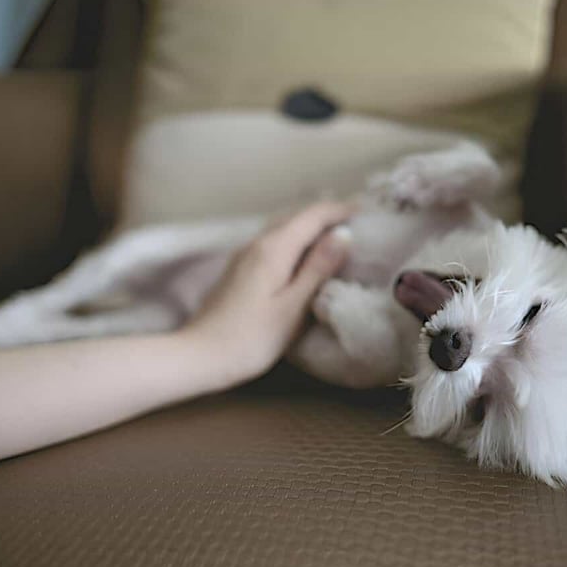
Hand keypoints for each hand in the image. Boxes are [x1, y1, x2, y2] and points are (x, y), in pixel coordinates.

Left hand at [182, 201, 352, 387]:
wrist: (199, 356)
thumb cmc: (251, 338)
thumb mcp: (292, 307)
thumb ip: (318, 268)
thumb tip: (343, 234)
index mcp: (274, 249)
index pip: (312, 215)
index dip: (341, 209)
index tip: (368, 211)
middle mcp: (257, 243)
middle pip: (296, 216)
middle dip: (327, 214)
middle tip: (358, 221)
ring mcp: (245, 255)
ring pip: (283, 228)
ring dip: (310, 226)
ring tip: (336, 236)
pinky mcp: (239, 270)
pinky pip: (273, 242)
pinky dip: (295, 240)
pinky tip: (304, 257)